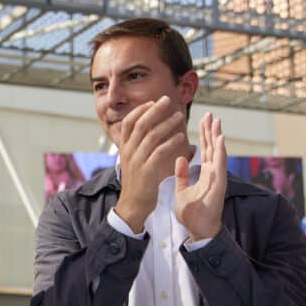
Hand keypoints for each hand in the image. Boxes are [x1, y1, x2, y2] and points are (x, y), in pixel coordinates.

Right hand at [112, 96, 186, 232]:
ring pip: (151, 136)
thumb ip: (137, 145)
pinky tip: (182, 138)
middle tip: (167, 100)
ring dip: (167, 124)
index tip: (153, 102)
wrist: (132, 206)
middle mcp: (128, 151)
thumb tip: (145, 130)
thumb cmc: (136, 183)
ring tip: (180, 116)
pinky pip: (160, 152)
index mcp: (124, 148)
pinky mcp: (147, 171)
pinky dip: (171, 143)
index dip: (140, 110)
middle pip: (140, 124)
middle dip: (155, 110)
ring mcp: (137, 161)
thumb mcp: (132, 161)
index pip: (129, 122)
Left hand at [175, 113, 225, 241]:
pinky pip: (219, 165)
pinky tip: (220, 140)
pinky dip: (219, 152)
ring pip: (218, 153)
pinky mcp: (219, 185)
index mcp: (205, 173)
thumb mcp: (182, 189)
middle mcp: (213, 173)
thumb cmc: (192, 212)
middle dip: (211, 131)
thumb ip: (182, 174)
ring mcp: (218, 178)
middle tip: (210, 114)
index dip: (203, 134)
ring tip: (216, 121)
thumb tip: (180, 158)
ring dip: (217, 137)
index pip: (204, 149)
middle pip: (212, 148)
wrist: (197, 230)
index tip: (201, 119)